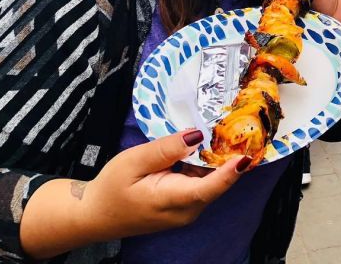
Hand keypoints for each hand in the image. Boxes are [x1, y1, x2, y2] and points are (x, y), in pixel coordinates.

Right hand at [76, 130, 243, 242]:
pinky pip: (203, 182)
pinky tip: (207, 145)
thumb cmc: (111, 188)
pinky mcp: (186, 205)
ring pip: (211, 181)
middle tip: (238, 125)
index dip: (230, 171)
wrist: (95, 215)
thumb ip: (166, 149)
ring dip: (218, 158)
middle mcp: (187, 210)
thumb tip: (196, 136)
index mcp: (173, 201)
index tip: (245, 154)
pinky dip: (207, 165)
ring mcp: (188, 210)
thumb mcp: (133, 161)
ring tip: (227, 129)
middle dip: (228, 155)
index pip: (209, 188)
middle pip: (217, 181)